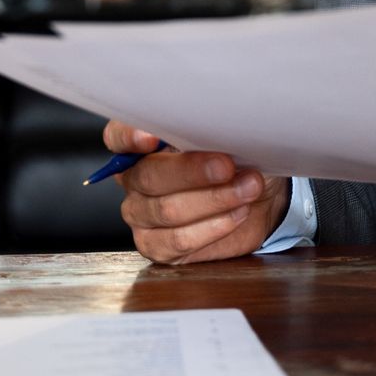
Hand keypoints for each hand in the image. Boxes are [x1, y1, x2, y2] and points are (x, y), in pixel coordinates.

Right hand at [101, 121, 290, 264]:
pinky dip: (214, 226)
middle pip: (149, 175)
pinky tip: (238, 213)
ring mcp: (142, 214)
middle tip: (227, 166)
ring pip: (168, 210)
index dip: (130, 137)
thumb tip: (212, 129)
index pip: (118, 137)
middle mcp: (135, 177)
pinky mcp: (157, 246)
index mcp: (142, 141)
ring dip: (214, 199)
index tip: (152, 138)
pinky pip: (180, 240)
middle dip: (192, 171)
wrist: (256, 191)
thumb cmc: (236, 156)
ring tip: (247, 188)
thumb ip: (208, 131)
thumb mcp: (226, 135)